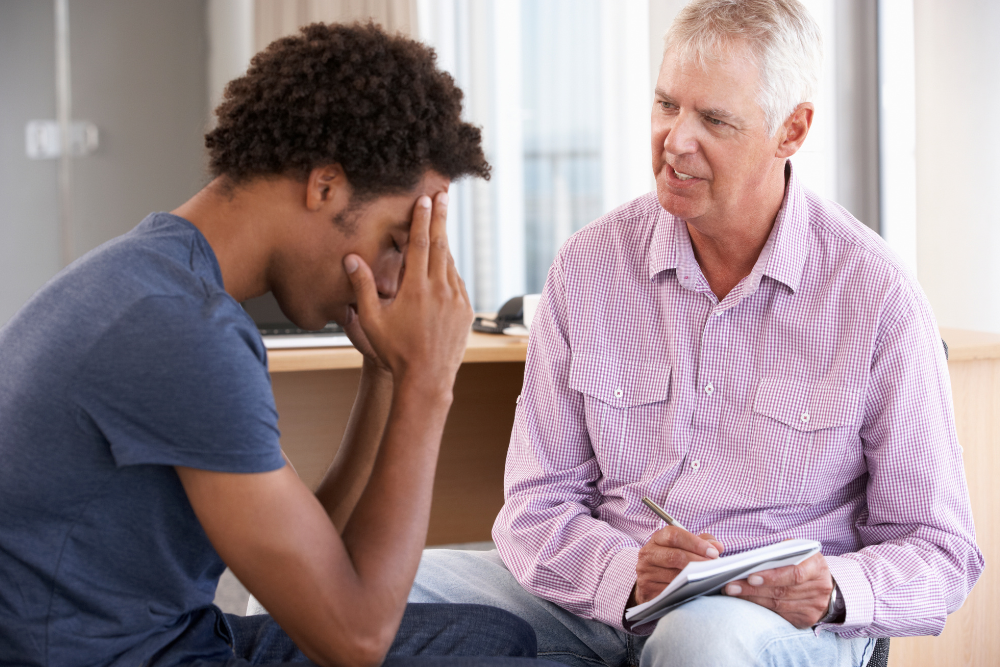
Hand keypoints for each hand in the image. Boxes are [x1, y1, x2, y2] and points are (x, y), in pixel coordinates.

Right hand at [343, 192, 472, 392]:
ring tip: (439, 229)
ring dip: (444, 245)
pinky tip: (444, 268)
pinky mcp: (466, 312)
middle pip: (440, 245)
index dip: (422, 219)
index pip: (420, 244)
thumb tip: (351, 258)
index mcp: (416, 288)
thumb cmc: (395, 352)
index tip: (426, 199)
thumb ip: (362, 287)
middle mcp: (440, 289)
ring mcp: (457, 300)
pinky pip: (458, 284)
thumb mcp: (372, 320)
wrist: (427, 380)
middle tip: (443, 196)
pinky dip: (450, 271)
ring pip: (450, 264)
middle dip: (440, 219)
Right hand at [634, 527, 723, 604]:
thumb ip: (702, 542)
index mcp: (657, 539)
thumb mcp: (684, 546)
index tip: (713, 552)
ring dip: (694, 578)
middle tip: (714, 567)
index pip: (674, 535)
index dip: (695, 543)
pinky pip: (671, 592)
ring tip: (710, 578)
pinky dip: (686, 591)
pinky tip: (698, 590)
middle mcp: (648, 554)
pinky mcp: (648, 591)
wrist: (651, 580)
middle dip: (698, 561)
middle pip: (675, 556)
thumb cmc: (672, 560)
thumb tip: (718, 547)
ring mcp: (646, 573)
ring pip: (674, 576)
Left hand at [722, 552, 832, 627]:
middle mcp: (819, 588)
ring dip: (753, 600)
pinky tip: (745, 603)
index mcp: (817, 567)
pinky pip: (780, 616)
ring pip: (779, 606)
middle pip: (782, 591)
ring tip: (732, 593)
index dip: (772, 576)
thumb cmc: (802, 562)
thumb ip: (780, 552)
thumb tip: (754, 559)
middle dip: (753, 589)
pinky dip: (761, 609)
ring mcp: (814, 607)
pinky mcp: (806, 619)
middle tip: (730, 586)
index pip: (795, 573)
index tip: (750, 576)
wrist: (825, 585)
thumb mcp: (797, 551)